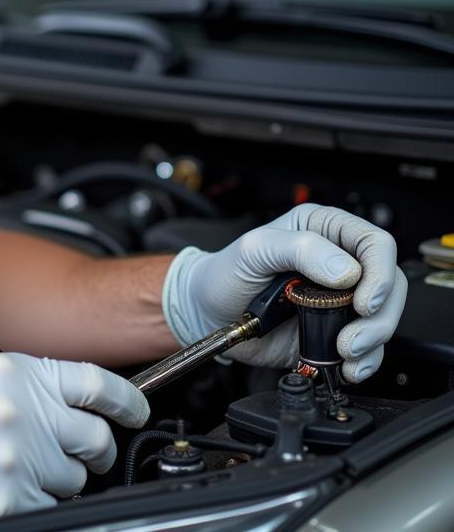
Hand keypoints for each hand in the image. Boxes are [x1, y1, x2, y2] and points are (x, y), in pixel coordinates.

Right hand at [0, 352, 148, 531]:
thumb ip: (30, 384)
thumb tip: (73, 402)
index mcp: (19, 373)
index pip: (95, 382)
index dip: (127, 400)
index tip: (136, 411)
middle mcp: (26, 411)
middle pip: (96, 436)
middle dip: (97, 449)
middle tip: (88, 453)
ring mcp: (21, 456)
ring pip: (76, 478)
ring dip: (62, 479)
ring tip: (27, 470)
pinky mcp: (11, 498)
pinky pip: (52, 507)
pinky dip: (39, 502)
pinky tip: (12, 489)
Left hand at [162, 204, 406, 379]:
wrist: (207, 313)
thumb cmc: (225, 272)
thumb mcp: (254, 249)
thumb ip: (298, 249)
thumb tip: (346, 270)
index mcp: (322, 230)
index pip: (375, 243)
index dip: (379, 273)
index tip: (362, 299)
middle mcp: (337, 262)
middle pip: (390, 284)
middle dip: (379, 315)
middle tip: (352, 336)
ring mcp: (337, 299)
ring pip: (384, 318)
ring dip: (372, 340)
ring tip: (343, 351)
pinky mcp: (334, 331)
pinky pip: (368, 348)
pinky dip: (365, 361)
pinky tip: (346, 365)